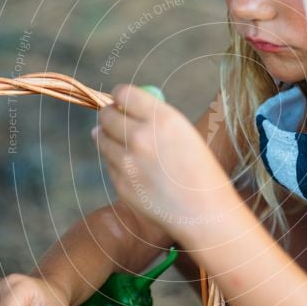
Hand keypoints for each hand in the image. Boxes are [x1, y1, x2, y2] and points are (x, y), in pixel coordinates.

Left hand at [92, 84, 233, 238]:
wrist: (205, 212)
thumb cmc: (200, 170)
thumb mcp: (185, 133)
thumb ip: (154, 118)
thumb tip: (118, 108)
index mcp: (162, 119)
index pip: (124, 93)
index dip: (120, 96)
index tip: (121, 101)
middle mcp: (141, 137)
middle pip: (106, 115)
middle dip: (108, 115)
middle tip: (113, 120)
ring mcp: (128, 162)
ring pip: (101, 139)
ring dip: (107, 137)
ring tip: (126, 145)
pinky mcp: (121, 183)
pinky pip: (109, 163)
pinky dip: (116, 162)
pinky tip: (136, 170)